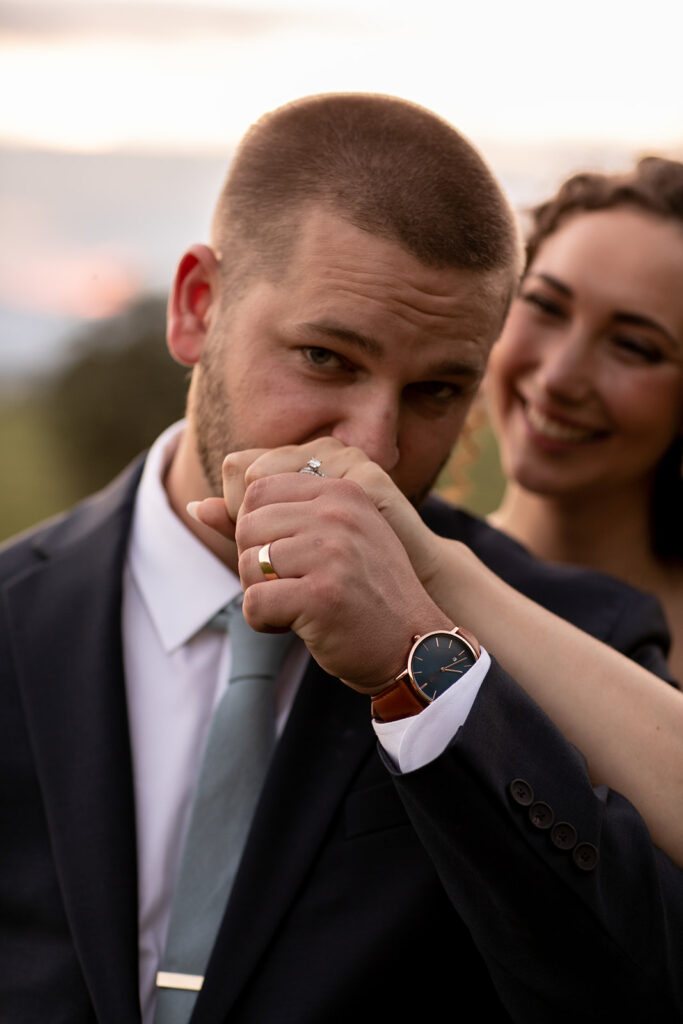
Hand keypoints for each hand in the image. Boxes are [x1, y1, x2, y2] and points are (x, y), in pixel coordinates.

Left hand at [234, 471, 453, 692]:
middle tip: (289, 586)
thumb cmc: (365, 595)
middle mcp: (337, 513)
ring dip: (262, 593)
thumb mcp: (325, 543)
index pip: (258, 488)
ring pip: (247, 563)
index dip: (256, 529)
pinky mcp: (322, 595)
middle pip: (248, 524)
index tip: (286, 558)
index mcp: (341, 491)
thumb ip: (265, 520)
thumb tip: (195, 505)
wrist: (417, 646)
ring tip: (298, 606)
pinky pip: (254, 603)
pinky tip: (299, 626)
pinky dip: (265, 623)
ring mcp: (331, 553)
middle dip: (255, 562)